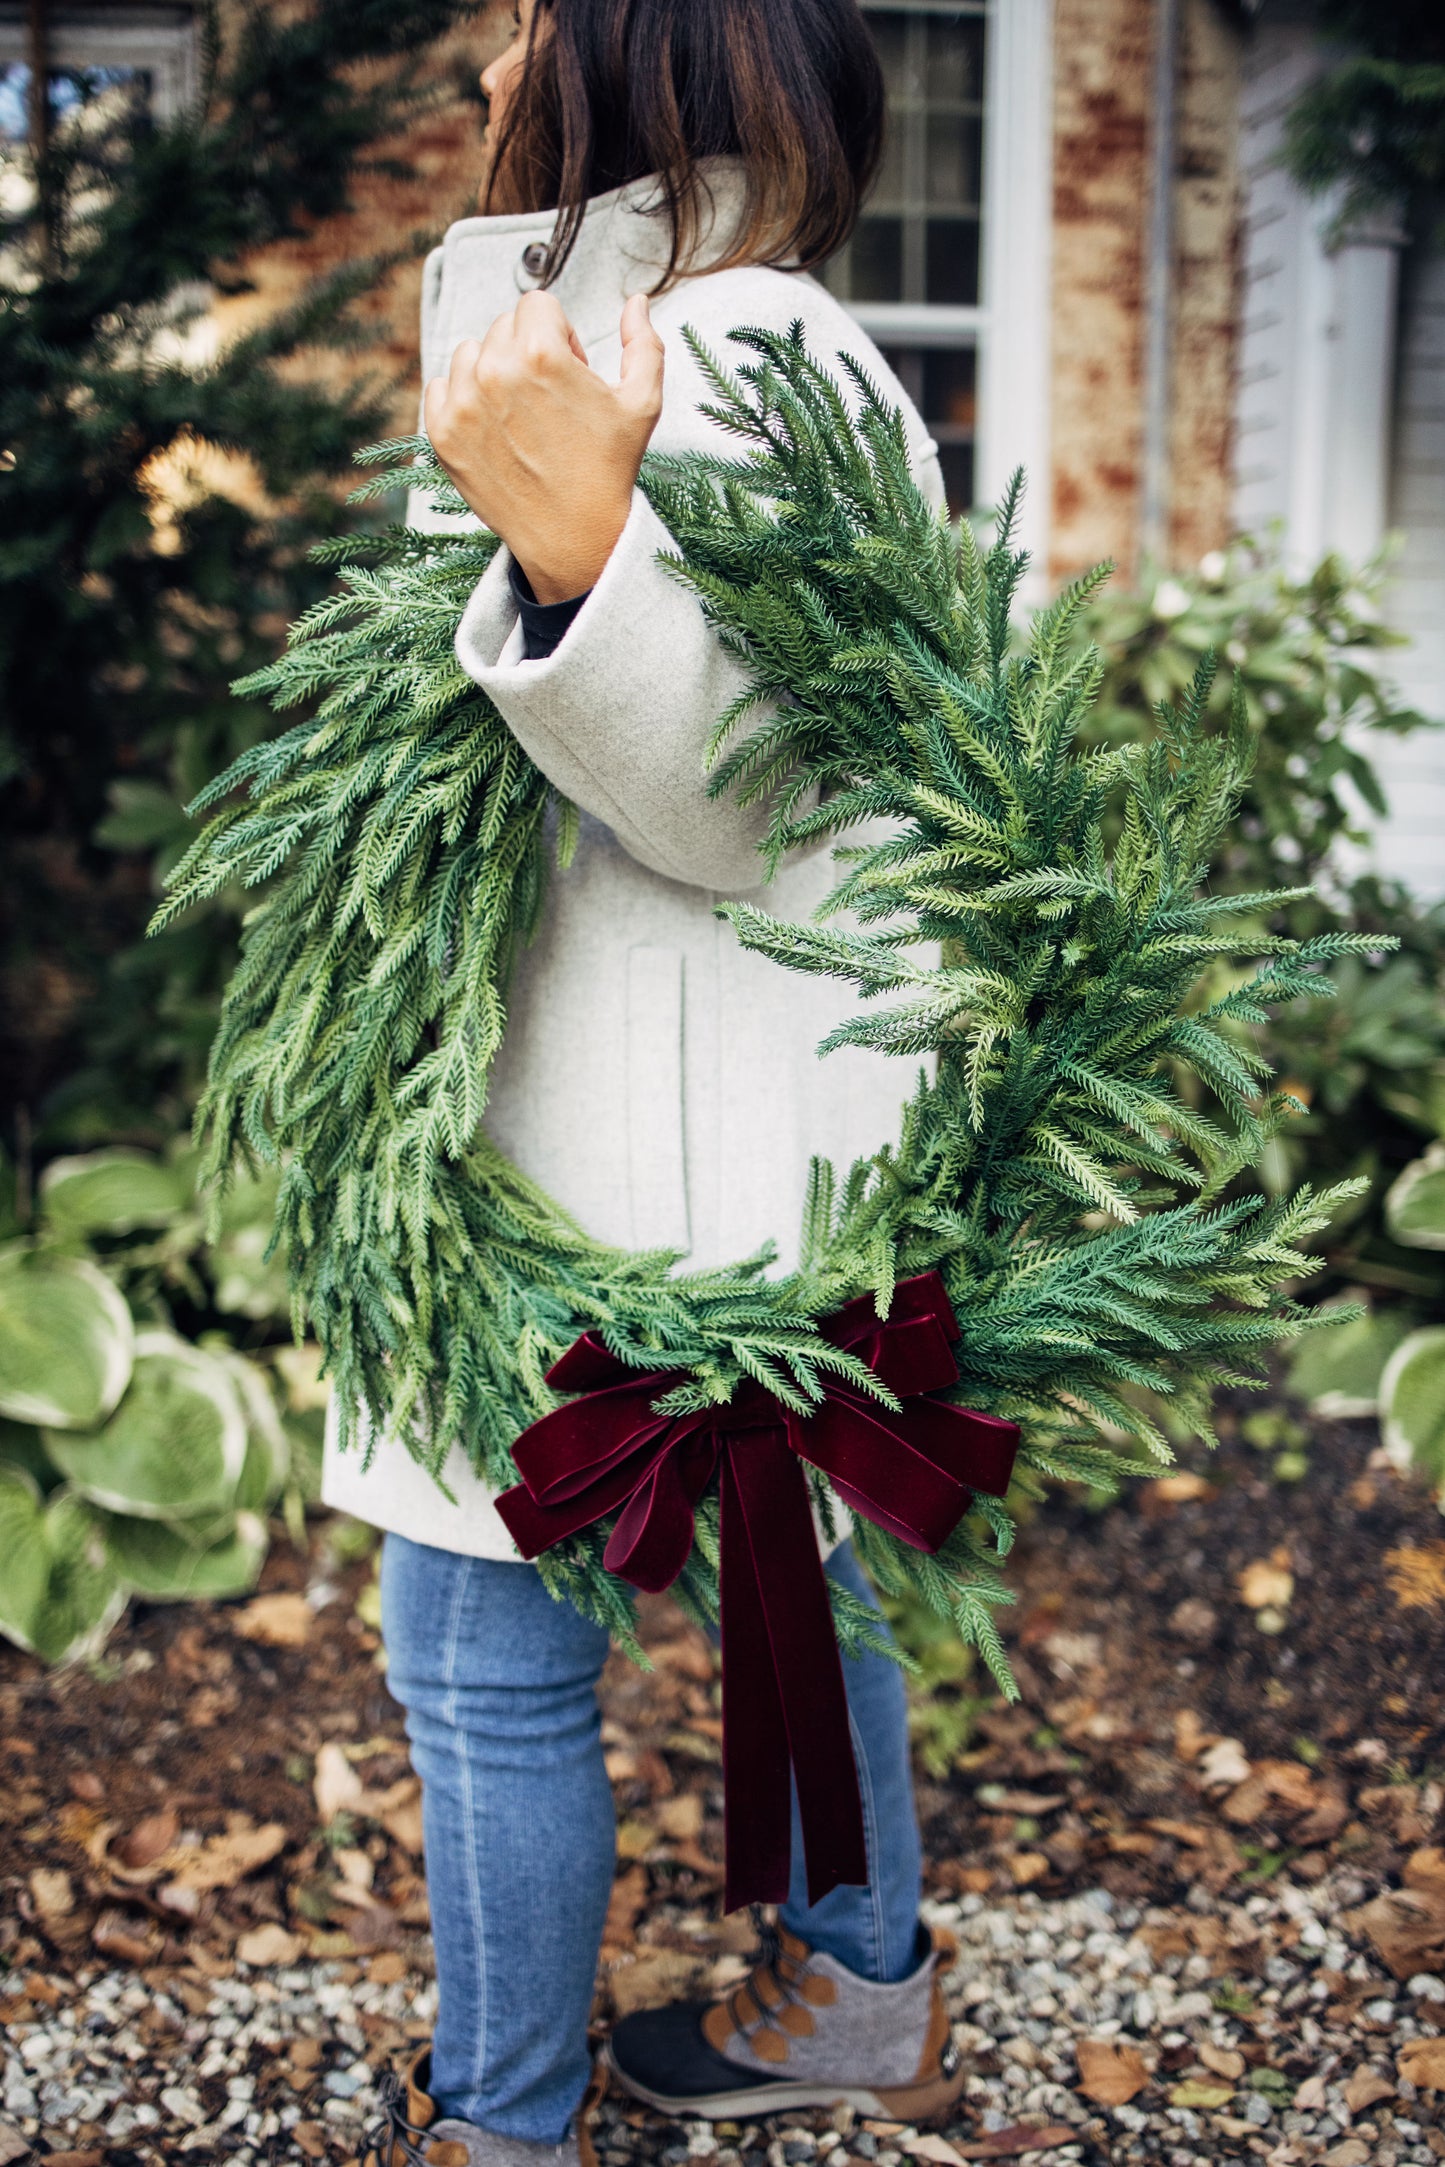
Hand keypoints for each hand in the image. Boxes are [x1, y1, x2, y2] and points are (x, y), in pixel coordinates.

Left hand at [424, 290, 664, 604]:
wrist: (574, 538)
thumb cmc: (609, 470)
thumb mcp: (642, 403)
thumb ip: (644, 343)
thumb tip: (636, 303)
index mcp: (540, 353)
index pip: (537, 304)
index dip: (560, 334)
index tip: (569, 371)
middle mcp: (494, 372)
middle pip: (503, 327)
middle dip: (527, 352)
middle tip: (549, 400)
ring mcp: (462, 404)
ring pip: (469, 353)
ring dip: (492, 372)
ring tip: (520, 414)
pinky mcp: (442, 434)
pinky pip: (440, 387)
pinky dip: (462, 400)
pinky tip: (493, 427)